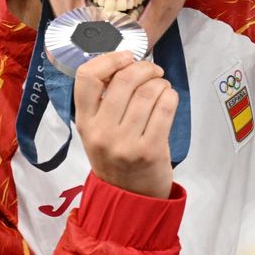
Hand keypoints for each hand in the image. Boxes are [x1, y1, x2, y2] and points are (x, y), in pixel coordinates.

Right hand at [73, 52, 176, 198]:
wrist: (130, 196)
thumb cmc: (117, 155)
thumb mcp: (98, 130)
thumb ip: (104, 101)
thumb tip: (124, 62)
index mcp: (83, 122)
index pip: (86, 77)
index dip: (109, 59)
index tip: (126, 57)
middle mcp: (100, 132)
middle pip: (124, 79)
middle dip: (145, 67)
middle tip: (154, 71)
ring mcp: (125, 143)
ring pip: (149, 92)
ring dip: (161, 83)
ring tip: (162, 88)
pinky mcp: (150, 150)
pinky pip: (165, 108)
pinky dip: (171, 96)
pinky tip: (169, 99)